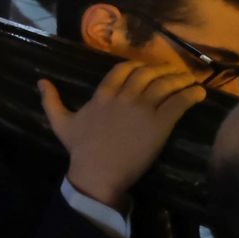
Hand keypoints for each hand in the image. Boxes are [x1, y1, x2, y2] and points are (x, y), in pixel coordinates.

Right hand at [39, 62, 206, 211]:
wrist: (98, 172)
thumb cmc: (80, 149)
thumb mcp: (60, 122)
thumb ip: (50, 100)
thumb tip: (40, 81)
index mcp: (102, 95)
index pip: (123, 69)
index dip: (137, 65)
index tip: (147, 68)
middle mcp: (124, 97)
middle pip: (147, 73)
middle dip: (162, 69)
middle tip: (173, 72)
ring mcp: (143, 110)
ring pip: (165, 85)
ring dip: (180, 79)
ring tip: (189, 80)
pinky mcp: (160, 125)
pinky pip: (179, 103)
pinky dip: (191, 95)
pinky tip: (198, 93)